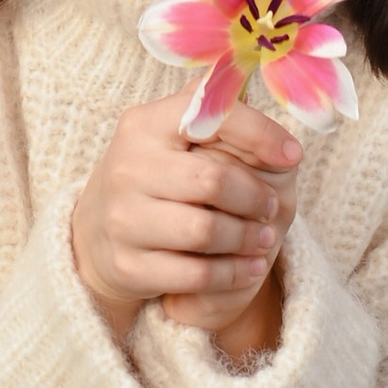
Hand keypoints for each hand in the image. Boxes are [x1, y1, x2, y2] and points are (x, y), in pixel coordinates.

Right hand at [69, 92, 301, 357]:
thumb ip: (222, 112)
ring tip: (264, 239)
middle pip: (213, 180)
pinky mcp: (127, 265)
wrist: (95, 233)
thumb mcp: (175, 134)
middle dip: (255, 196)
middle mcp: (128, 166)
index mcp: (145, 123)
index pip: (211, 116)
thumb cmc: (157, 174)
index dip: (260, 134)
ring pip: (206, 232)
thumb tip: (274, 115)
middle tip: (272, 206)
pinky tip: (249, 267)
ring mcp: (123, 218)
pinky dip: (233, 273)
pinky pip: (195, 275)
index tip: (293, 154)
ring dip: (247, 238)